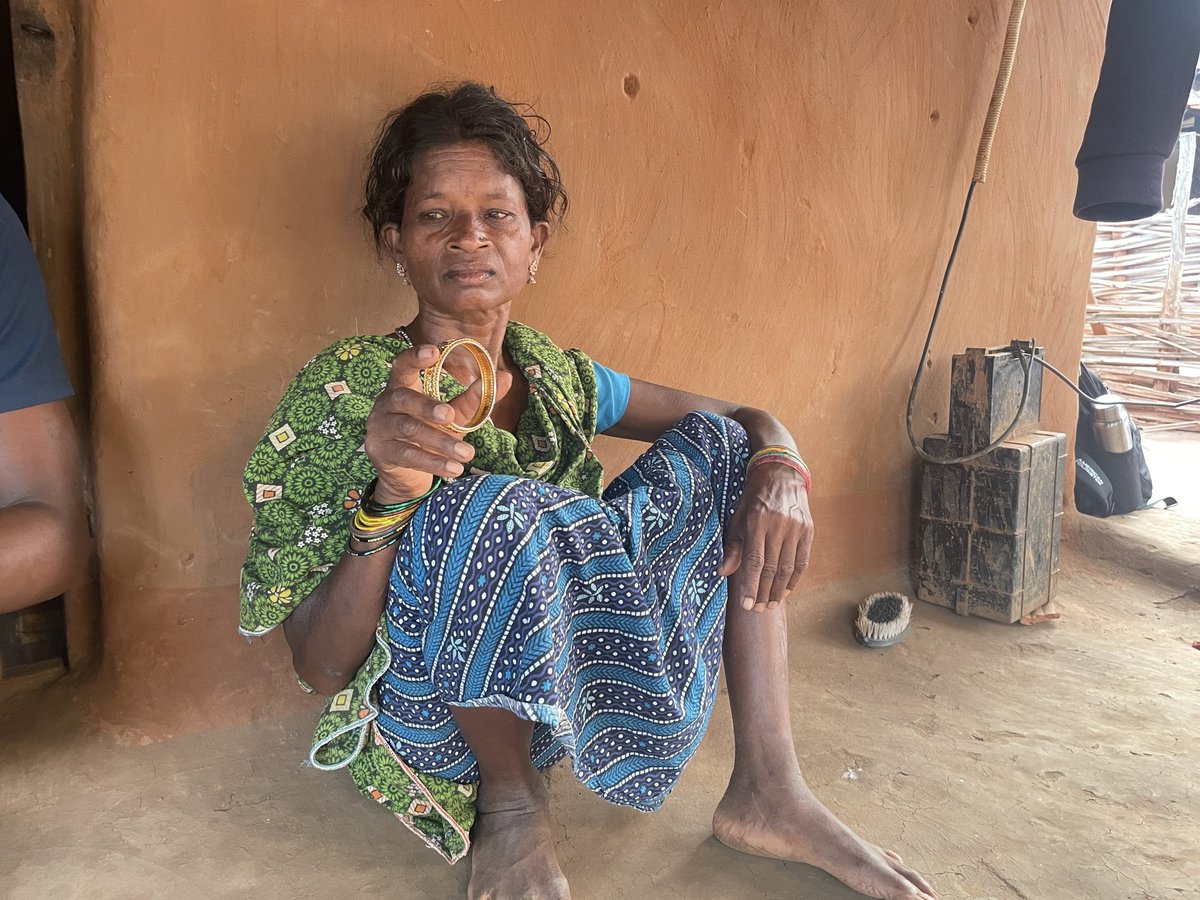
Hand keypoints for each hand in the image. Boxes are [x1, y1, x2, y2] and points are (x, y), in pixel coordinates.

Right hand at [363, 345, 511, 502]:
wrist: (405, 473)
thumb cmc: (430, 434)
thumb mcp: (453, 416)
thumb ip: (475, 398)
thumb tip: (505, 377)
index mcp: (402, 386)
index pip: (403, 366)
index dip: (415, 357)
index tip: (433, 351)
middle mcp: (386, 403)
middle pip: (404, 399)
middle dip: (427, 407)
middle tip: (450, 416)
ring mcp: (380, 427)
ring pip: (410, 430)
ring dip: (441, 442)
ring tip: (468, 454)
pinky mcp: (381, 452)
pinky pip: (408, 456)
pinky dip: (434, 462)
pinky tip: (454, 469)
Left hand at [718, 462, 813, 611]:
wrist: (781, 473)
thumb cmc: (755, 497)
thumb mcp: (738, 516)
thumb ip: (733, 545)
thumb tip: (724, 572)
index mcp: (757, 521)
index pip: (754, 561)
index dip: (750, 586)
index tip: (746, 605)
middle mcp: (778, 525)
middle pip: (772, 568)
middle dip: (764, 592)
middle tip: (758, 610)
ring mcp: (796, 528)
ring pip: (788, 567)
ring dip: (779, 590)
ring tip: (770, 605)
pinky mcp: (808, 529)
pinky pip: (802, 560)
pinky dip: (795, 578)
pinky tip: (786, 590)